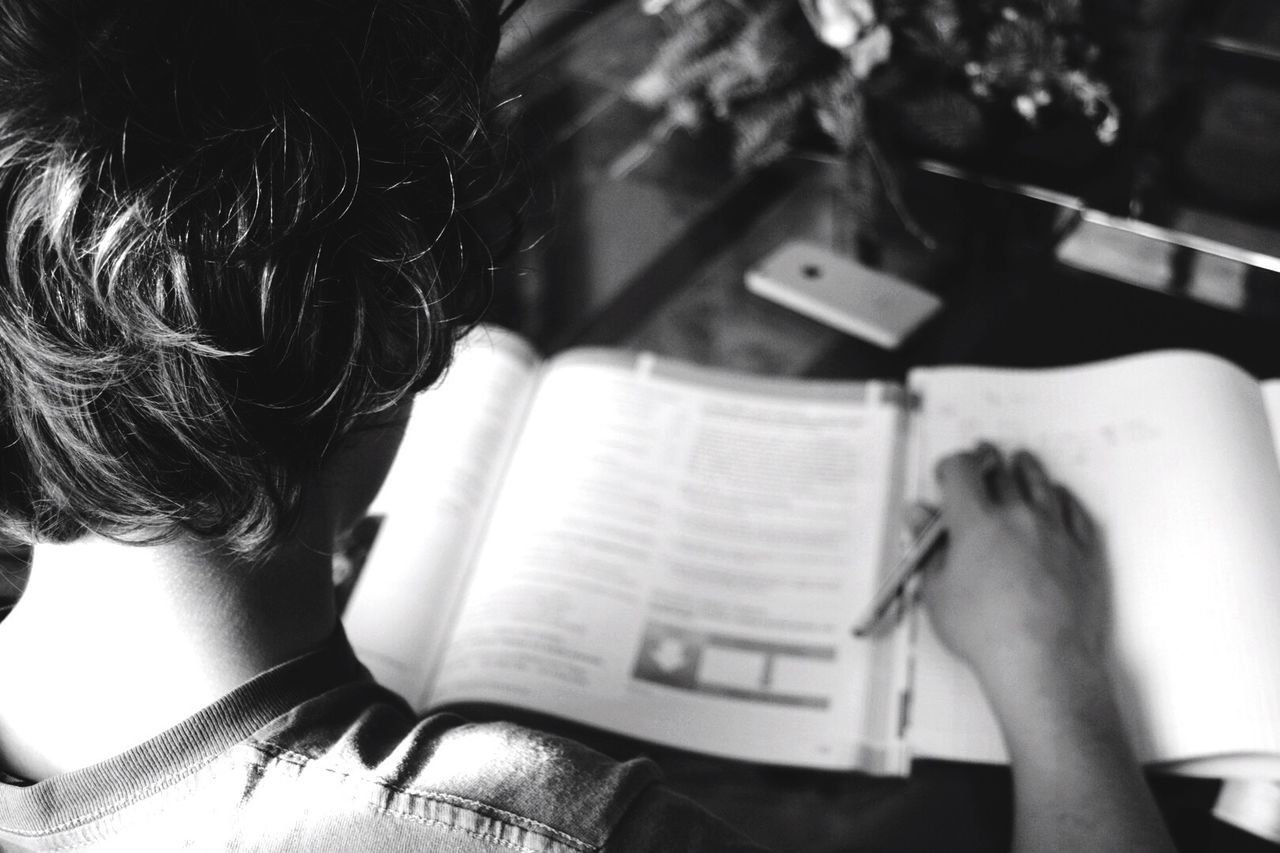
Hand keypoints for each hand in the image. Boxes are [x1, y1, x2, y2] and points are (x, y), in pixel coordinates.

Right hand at [919, 443, 1109, 693]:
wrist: (1042, 662)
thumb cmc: (989, 634)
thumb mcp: (937, 592)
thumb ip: (929, 547)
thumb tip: (920, 519)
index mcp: (977, 522)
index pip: (961, 470)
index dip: (950, 466)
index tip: (948, 473)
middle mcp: (1018, 517)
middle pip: (1002, 470)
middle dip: (986, 459)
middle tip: (981, 458)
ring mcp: (1055, 531)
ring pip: (1041, 483)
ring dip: (1026, 468)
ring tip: (1020, 462)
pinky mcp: (1082, 551)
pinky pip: (1074, 511)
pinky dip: (1063, 497)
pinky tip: (1059, 496)